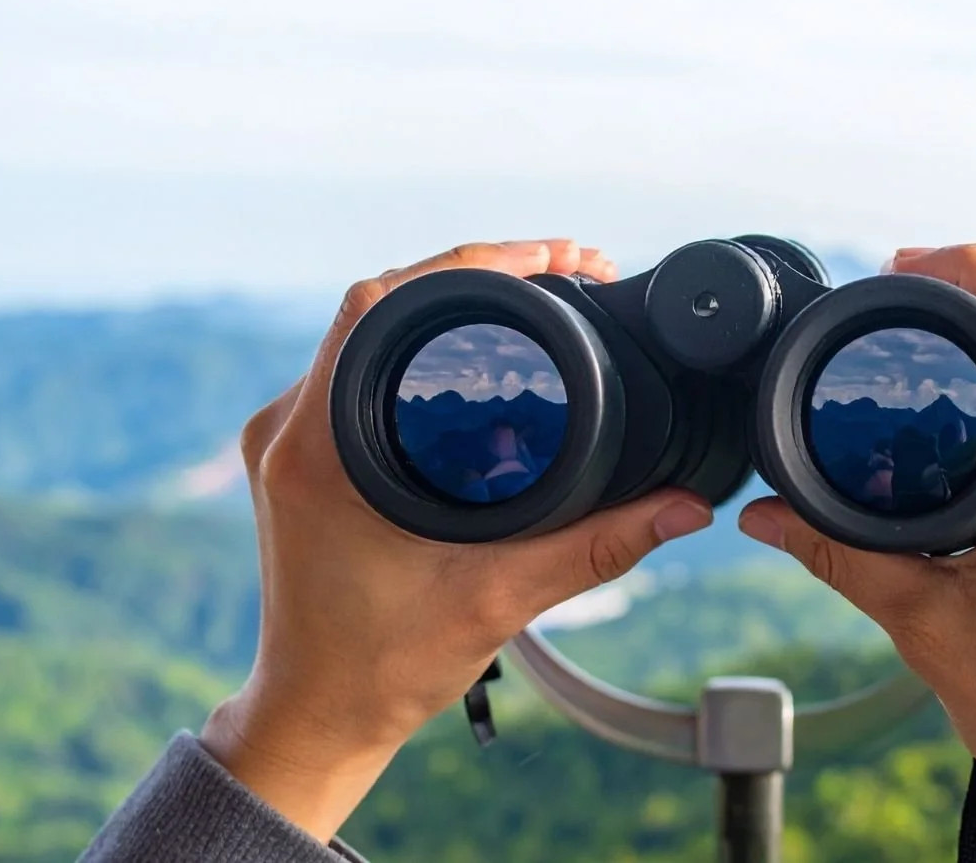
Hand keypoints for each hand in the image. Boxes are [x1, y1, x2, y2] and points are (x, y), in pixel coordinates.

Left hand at [202, 240, 713, 841]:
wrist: (317, 717)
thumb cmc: (382, 669)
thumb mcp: (499, 601)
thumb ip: (596, 546)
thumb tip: (687, 506)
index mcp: (316, 449)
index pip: (380, 302)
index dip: (472, 262)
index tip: (551, 258)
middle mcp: (288, 428)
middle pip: (377, 302)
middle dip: (475, 272)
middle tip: (565, 268)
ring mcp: (289, 439)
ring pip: (368, 332)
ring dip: (446, 306)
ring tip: (537, 295)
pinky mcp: (302, 456)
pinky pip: (359, 370)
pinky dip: (421, 347)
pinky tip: (478, 351)